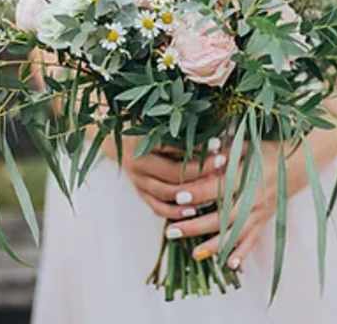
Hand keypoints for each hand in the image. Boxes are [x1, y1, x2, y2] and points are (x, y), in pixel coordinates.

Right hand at [101, 133, 228, 220]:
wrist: (114, 138)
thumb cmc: (142, 125)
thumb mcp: (158, 125)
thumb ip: (179, 133)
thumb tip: (212, 139)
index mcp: (143, 143)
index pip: (175, 148)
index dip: (198, 149)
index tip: (218, 146)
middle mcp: (138, 164)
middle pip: (173, 174)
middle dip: (200, 172)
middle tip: (222, 168)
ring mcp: (137, 181)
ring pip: (166, 193)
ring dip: (191, 194)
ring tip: (213, 191)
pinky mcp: (139, 192)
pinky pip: (157, 207)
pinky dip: (175, 211)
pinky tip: (193, 211)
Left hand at [164, 141, 286, 270]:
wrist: (300, 164)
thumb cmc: (269, 150)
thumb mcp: (248, 145)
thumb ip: (225, 150)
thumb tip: (201, 149)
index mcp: (246, 177)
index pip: (217, 187)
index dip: (197, 192)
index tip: (177, 197)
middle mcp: (253, 199)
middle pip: (221, 217)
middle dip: (195, 226)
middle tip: (171, 231)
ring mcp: (260, 213)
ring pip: (234, 234)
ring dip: (213, 246)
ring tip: (193, 254)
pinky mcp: (265, 220)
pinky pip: (253, 240)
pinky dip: (243, 253)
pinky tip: (231, 265)